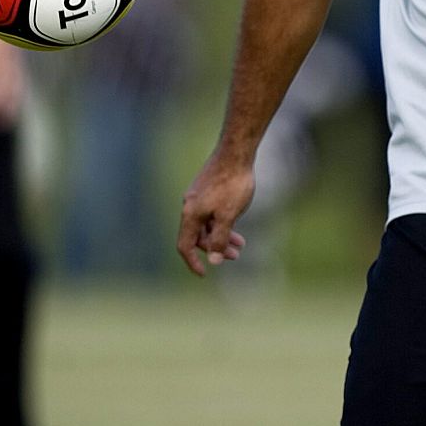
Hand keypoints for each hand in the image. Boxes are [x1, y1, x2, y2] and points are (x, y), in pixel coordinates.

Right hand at [177, 149, 251, 275]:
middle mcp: (190, 205)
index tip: (205, 273)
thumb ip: (219, 239)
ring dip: (221, 235)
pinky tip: (236, 222)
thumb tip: (214, 261)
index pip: (185, 245)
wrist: (235, 152)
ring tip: (241, 244)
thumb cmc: (232, 184)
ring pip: (206, 223)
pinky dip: (221, 222)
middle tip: (235, 256)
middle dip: (215, 248)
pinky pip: (210, 212)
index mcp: (190, 214)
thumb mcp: (228, 216)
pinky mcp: (206, 188)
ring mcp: (198, 196)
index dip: (193, 262)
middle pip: (197, 235)